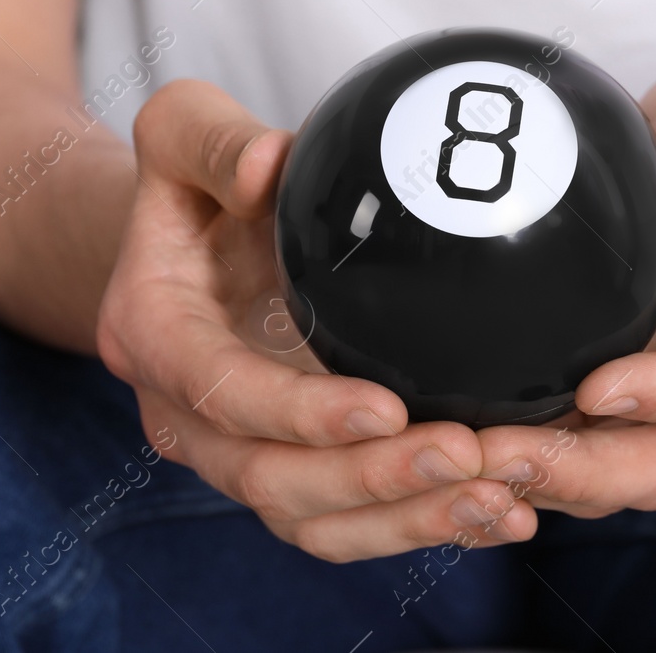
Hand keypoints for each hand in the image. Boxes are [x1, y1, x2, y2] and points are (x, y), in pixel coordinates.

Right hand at [96, 80, 535, 560]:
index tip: (386, 406)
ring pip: (314, 523)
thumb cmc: (193, 182)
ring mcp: (236, 456)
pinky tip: (499, 512)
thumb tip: (265, 166)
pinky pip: (347, 525)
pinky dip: (418, 526)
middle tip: (468, 455)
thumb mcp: (181, 130)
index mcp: (155, 335)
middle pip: (271, 479)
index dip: (299, 413)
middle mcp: (185, 415)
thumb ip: (212, 139)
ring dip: (407, 520)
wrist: (185, 247)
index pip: (220, 392)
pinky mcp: (290, 473)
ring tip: (500, 501)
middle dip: (372, 479)